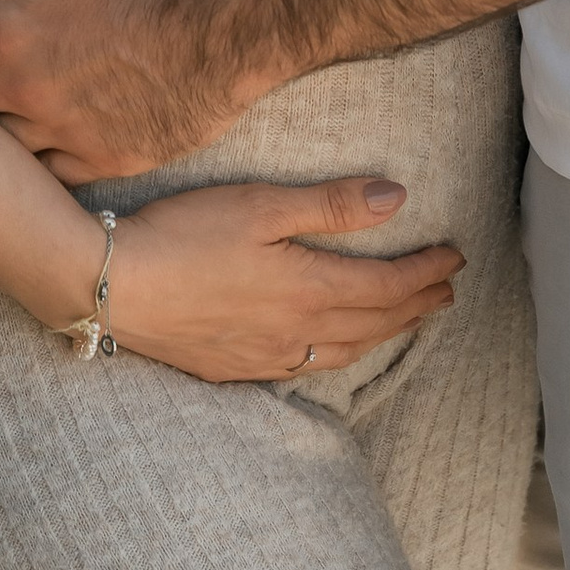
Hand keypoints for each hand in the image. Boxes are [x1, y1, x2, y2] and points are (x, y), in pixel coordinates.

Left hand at [0, 0, 261, 182]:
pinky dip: (45, 155)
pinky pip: (50, 173)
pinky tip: (56, 131)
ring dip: (3, 122)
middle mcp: (22, 88)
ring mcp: (62, 130)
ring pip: (3, 143)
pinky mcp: (103, 159)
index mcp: (5, 29)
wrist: (228, 14)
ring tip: (21, 100)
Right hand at [103, 175, 462, 385]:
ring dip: (384, 335)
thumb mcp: (261, 205)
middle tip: (447, 291)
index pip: (388, 284)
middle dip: (417, 305)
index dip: (427, 271)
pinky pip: (306, 370)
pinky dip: (339, 357)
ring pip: (345, 352)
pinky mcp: (235, 369)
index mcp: (309, 288)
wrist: (112, 287)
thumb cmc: (183, 235)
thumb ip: (331, 205)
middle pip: (375, 323)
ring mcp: (266, 357)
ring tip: (407, 321)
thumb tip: (400, 199)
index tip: (456, 256)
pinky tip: (333, 352)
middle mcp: (297, 332)